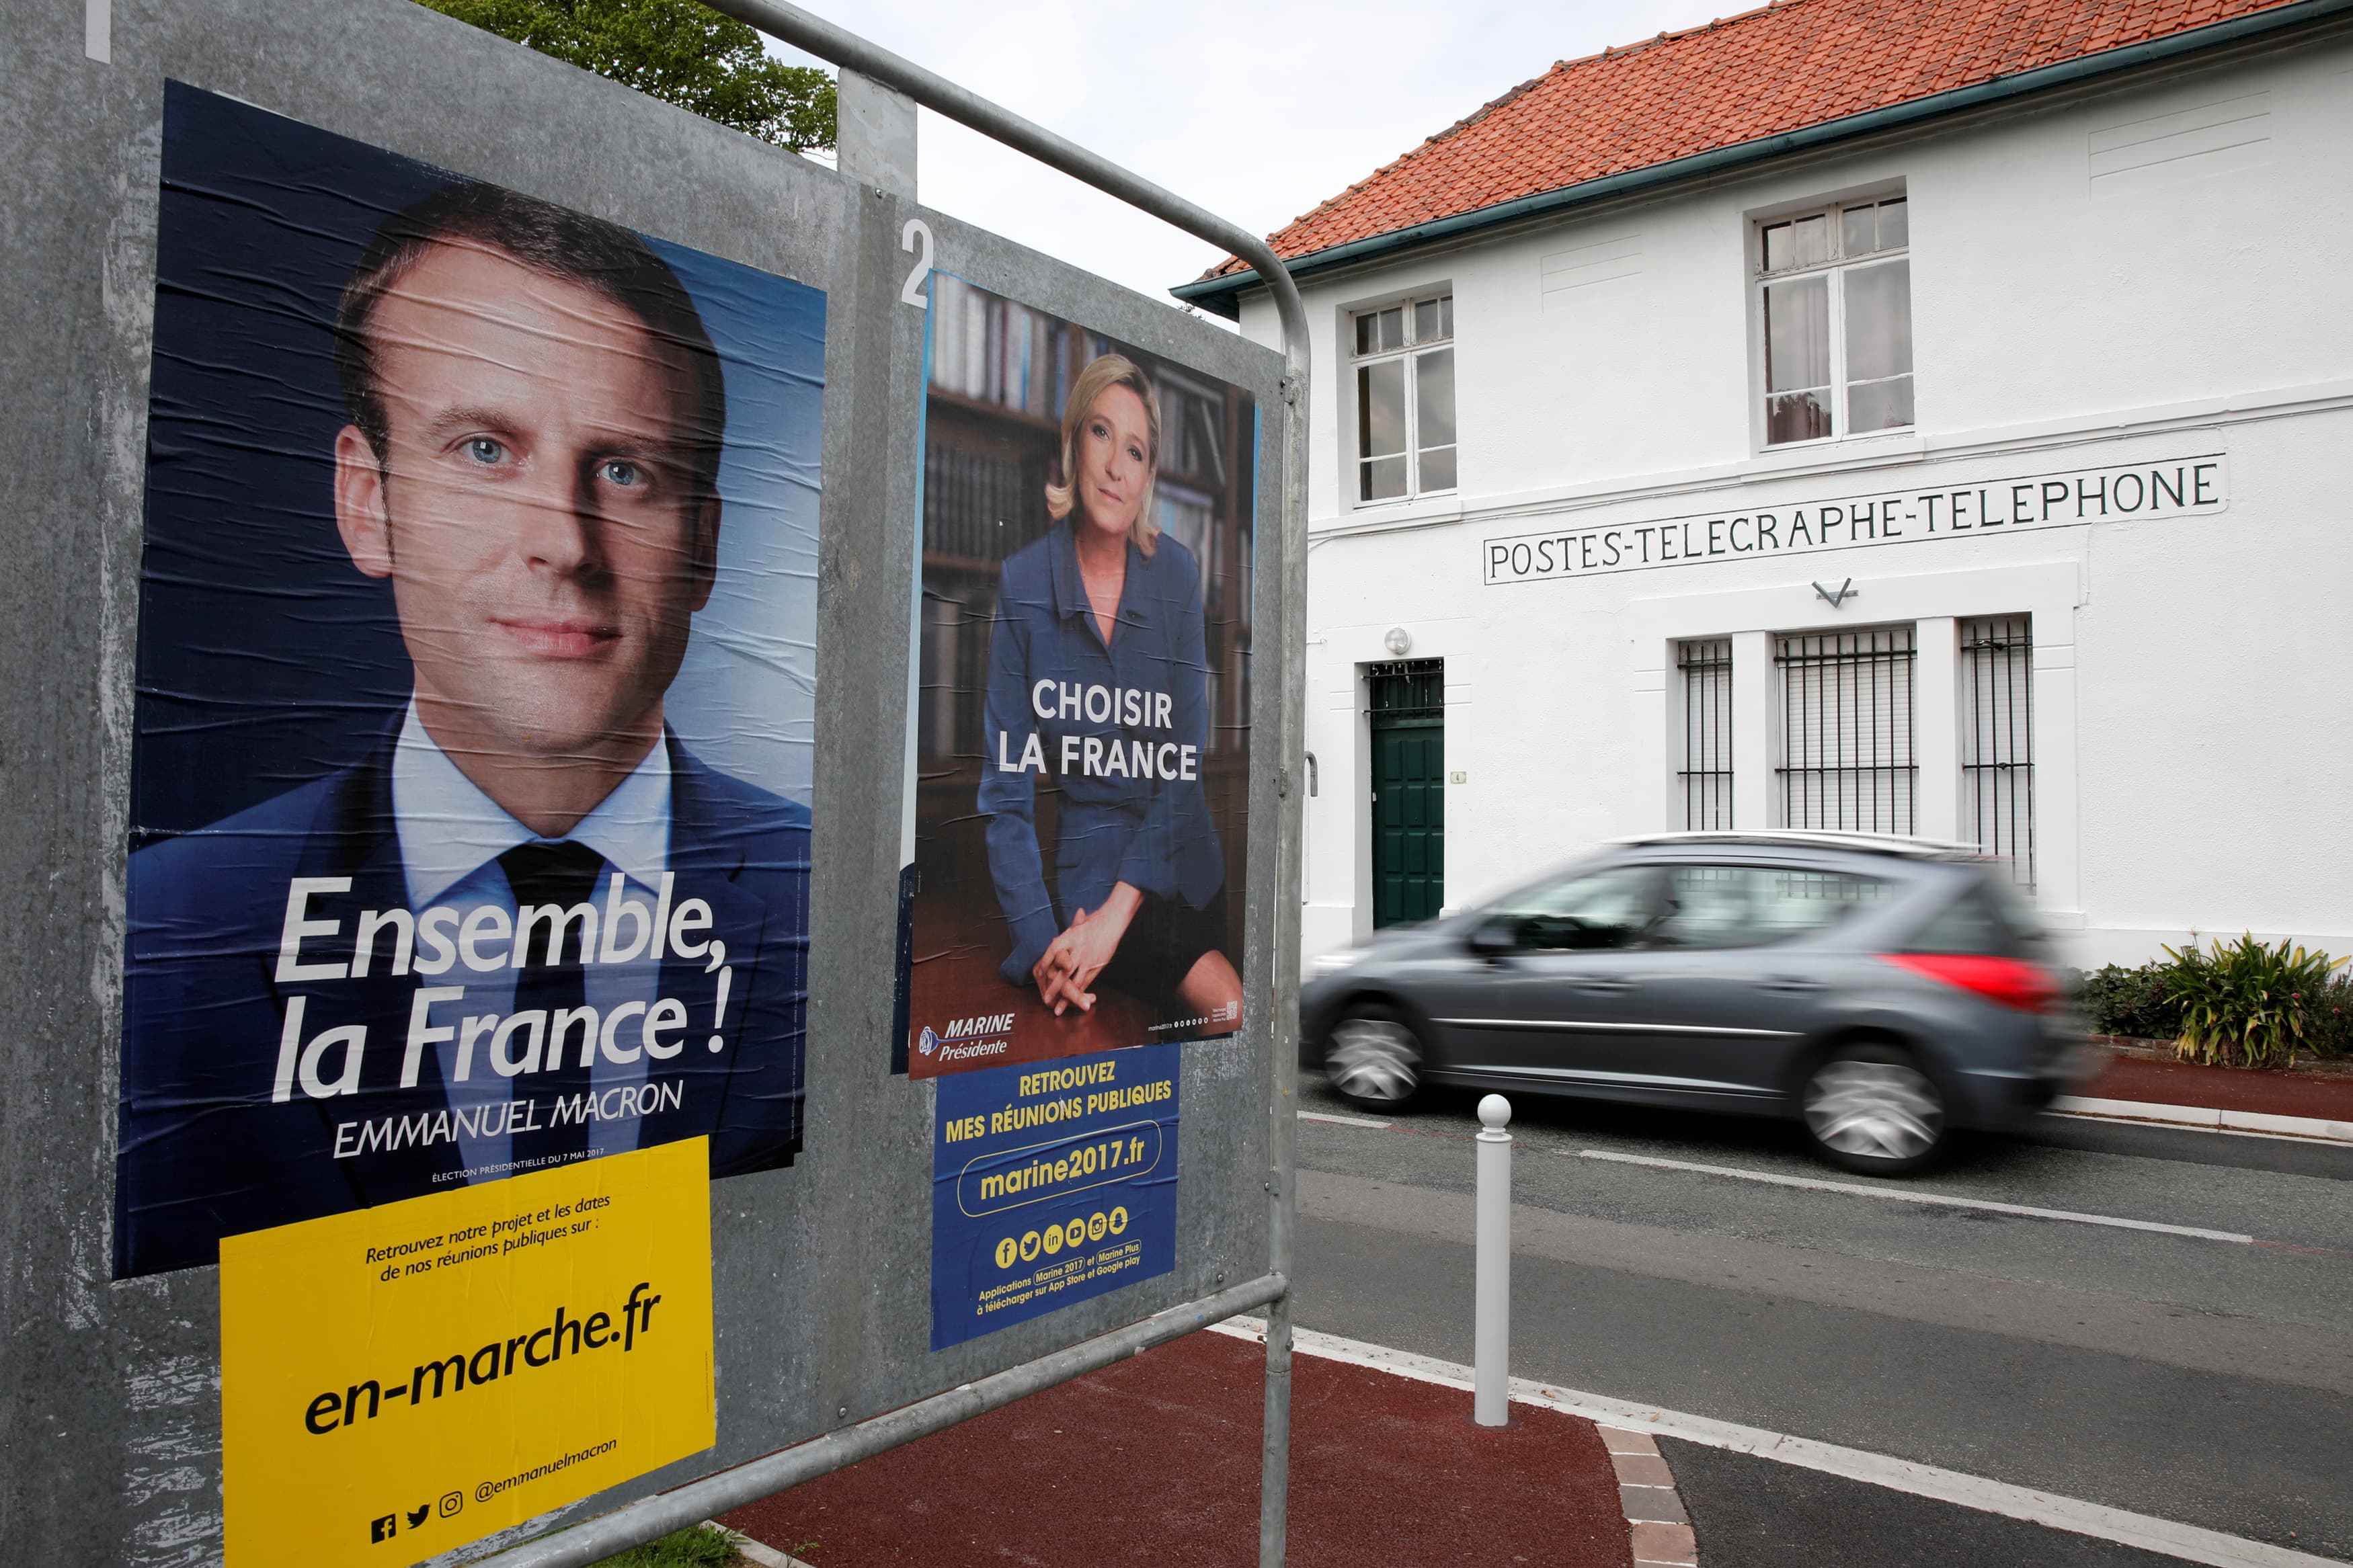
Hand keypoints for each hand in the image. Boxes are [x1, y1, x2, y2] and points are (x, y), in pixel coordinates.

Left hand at [1036, 885, 1140, 1013]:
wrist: (1111, 921)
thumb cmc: (1093, 922)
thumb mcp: (1074, 927)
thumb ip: (1064, 937)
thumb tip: (1052, 942)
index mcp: (1068, 938)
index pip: (1052, 953)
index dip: (1045, 964)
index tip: (1038, 974)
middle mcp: (1076, 950)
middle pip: (1062, 973)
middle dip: (1053, 989)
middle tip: (1046, 1000)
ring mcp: (1087, 960)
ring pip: (1074, 982)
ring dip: (1065, 997)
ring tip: (1058, 1009)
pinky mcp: (1096, 966)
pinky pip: (1086, 982)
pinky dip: (1079, 993)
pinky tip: (1074, 1002)